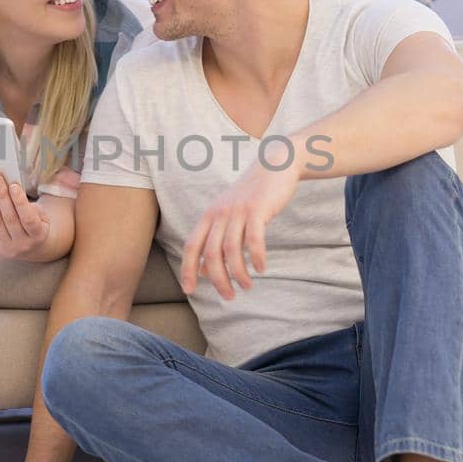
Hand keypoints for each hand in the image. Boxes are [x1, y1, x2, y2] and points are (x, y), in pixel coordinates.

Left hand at [0, 174, 50, 258]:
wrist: (33, 247)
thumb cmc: (37, 225)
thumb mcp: (41, 215)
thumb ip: (28, 204)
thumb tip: (9, 187)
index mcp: (38, 236)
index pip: (28, 218)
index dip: (20, 202)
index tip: (13, 185)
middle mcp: (23, 245)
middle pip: (9, 218)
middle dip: (1, 196)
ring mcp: (8, 249)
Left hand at [179, 159, 300, 299]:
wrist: (275, 165)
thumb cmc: (251, 196)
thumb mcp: (227, 215)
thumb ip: (214, 240)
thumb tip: (203, 271)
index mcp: (209, 216)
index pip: (191, 246)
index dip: (187, 270)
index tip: (189, 291)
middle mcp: (220, 213)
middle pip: (211, 254)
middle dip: (218, 280)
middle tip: (229, 296)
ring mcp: (238, 211)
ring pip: (232, 250)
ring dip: (238, 273)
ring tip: (247, 286)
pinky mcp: (258, 209)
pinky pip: (254, 239)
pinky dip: (256, 257)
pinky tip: (261, 269)